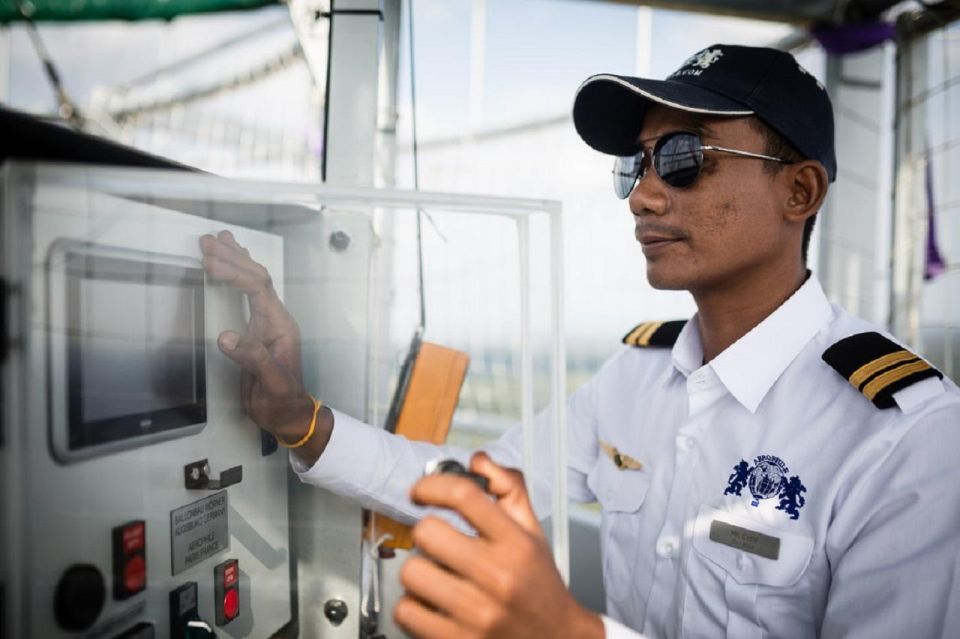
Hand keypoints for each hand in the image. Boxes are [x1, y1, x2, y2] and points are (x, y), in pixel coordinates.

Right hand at [200, 231, 327, 457]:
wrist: (290, 416)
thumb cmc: (284, 402)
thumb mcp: (271, 383)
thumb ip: (252, 358)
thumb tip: (226, 336)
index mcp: (280, 326)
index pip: (258, 288)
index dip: (235, 273)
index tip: (210, 264)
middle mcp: (274, 319)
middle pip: (255, 278)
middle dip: (232, 258)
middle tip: (207, 241)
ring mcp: (265, 323)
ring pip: (252, 282)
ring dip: (235, 260)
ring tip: (218, 240)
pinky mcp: (255, 330)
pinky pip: (246, 295)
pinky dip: (235, 277)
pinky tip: (227, 268)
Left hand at [395, 452, 603, 638]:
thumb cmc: (540, 588)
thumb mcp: (533, 533)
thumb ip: (510, 489)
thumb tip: (480, 461)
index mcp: (516, 544)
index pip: (464, 496)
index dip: (433, 485)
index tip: (422, 490)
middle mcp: (498, 576)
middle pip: (428, 531)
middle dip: (426, 532)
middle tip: (436, 540)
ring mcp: (477, 612)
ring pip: (412, 571)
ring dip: (418, 570)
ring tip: (435, 573)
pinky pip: (407, 610)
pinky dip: (412, 605)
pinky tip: (431, 602)